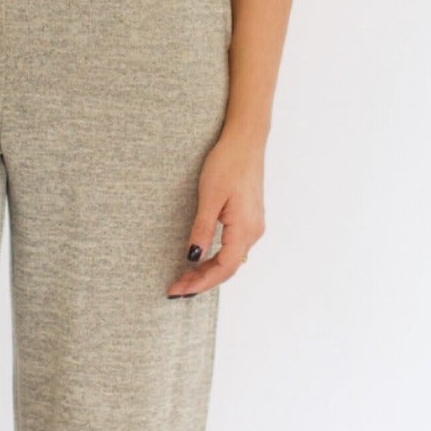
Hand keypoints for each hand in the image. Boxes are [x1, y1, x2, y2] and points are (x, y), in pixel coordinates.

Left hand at [167, 127, 265, 296]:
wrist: (245, 141)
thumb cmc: (228, 163)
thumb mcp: (209, 197)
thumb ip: (202, 229)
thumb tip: (193, 257)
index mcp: (245, 229)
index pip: (224, 268)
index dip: (201, 282)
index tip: (179, 290)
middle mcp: (253, 231)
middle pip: (228, 268)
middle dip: (202, 281)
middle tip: (176, 288)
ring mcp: (253, 226)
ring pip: (231, 259)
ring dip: (208, 271)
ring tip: (184, 277)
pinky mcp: (249, 219)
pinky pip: (233, 248)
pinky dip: (216, 258)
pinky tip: (201, 260)